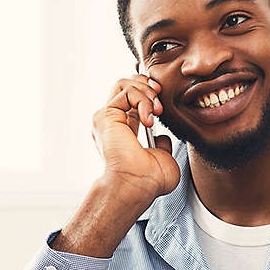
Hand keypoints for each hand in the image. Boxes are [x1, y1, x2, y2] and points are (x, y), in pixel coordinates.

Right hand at [91, 75, 179, 205]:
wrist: (137, 185)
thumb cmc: (149, 181)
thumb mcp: (163, 158)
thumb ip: (161, 144)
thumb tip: (162, 138)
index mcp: (124, 131)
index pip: (133, 99)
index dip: (149, 94)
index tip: (162, 108)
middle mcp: (113, 122)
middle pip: (125, 84)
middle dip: (147, 86)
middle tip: (160, 104)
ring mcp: (107, 118)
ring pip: (124, 83)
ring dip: (146, 92)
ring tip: (156, 110)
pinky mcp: (106, 116)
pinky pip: (125, 91)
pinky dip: (142, 99)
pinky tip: (148, 118)